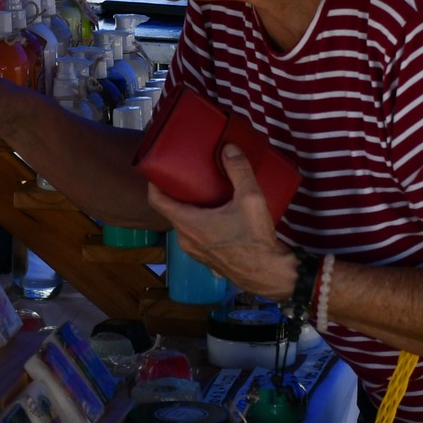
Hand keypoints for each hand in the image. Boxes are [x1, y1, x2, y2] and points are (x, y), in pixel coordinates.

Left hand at [147, 146, 298, 300]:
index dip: (153, 183)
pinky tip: (216, 212)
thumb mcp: (251, 199)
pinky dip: (198, 221)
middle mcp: (185, 239)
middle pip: (171, 210)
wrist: (269, 274)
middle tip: (188, 174)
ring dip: (189, 207)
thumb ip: (239, 171)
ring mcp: (194, 251)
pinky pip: (194, 235)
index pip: (156, 201)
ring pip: (184, 223)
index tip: (158, 169)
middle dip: (176, 192)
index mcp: (188, 224)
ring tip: (203, 190)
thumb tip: (228, 148)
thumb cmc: (255, 240)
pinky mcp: (206, 258)